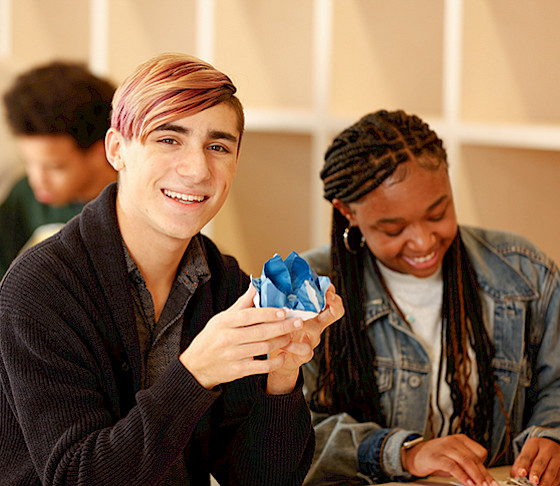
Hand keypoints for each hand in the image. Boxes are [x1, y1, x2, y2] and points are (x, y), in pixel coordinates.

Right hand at [180, 284, 302, 388]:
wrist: (196, 366)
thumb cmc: (212, 337)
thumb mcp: (222, 318)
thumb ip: (242, 303)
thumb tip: (256, 284)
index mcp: (224, 322)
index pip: (250, 315)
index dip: (269, 313)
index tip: (285, 311)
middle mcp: (228, 338)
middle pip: (261, 332)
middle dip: (283, 327)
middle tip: (297, 322)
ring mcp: (232, 356)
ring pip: (263, 348)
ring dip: (281, 342)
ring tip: (291, 335)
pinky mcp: (237, 371)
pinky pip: (261, 367)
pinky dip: (275, 362)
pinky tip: (283, 355)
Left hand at [266, 284, 343, 393]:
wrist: (277, 358)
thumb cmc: (277, 331)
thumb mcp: (276, 313)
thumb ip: (272, 298)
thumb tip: (258, 280)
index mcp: (310, 312)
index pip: (327, 298)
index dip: (329, 291)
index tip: (325, 285)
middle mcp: (315, 324)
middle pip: (335, 311)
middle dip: (333, 302)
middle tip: (327, 296)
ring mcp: (312, 338)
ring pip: (315, 329)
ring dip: (304, 323)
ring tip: (293, 319)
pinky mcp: (305, 353)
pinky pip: (304, 348)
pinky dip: (293, 345)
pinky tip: (284, 343)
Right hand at [403, 434, 497, 485]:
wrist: (414, 455)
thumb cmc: (437, 458)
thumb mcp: (454, 459)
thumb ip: (467, 465)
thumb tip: (484, 479)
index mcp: (460, 439)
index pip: (480, 452)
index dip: (486, 468)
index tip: (492, 481)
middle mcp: (453, 441)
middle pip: (473, 458)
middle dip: (484, 475)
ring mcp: (444, 447)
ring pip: (465, 461)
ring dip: (476, 476)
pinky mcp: (436, 456)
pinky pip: (452, 466)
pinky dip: (462, 476)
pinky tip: (468, 483)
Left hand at [511, 437, 559, 485]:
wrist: (551, 444)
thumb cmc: (537, 449)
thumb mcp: (527, 451)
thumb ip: (520, 463)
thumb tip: (515, 475)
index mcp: (534, 444)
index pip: (528, 455)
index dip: (524, 465)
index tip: (521, 473)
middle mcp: (547, 449)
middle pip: (541, 462)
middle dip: (536, 473)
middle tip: (533, 481)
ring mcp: (557, 457)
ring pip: (551, 471)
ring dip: (545, 481)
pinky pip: (558, 476)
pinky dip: (552, 483)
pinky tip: (547, 485)